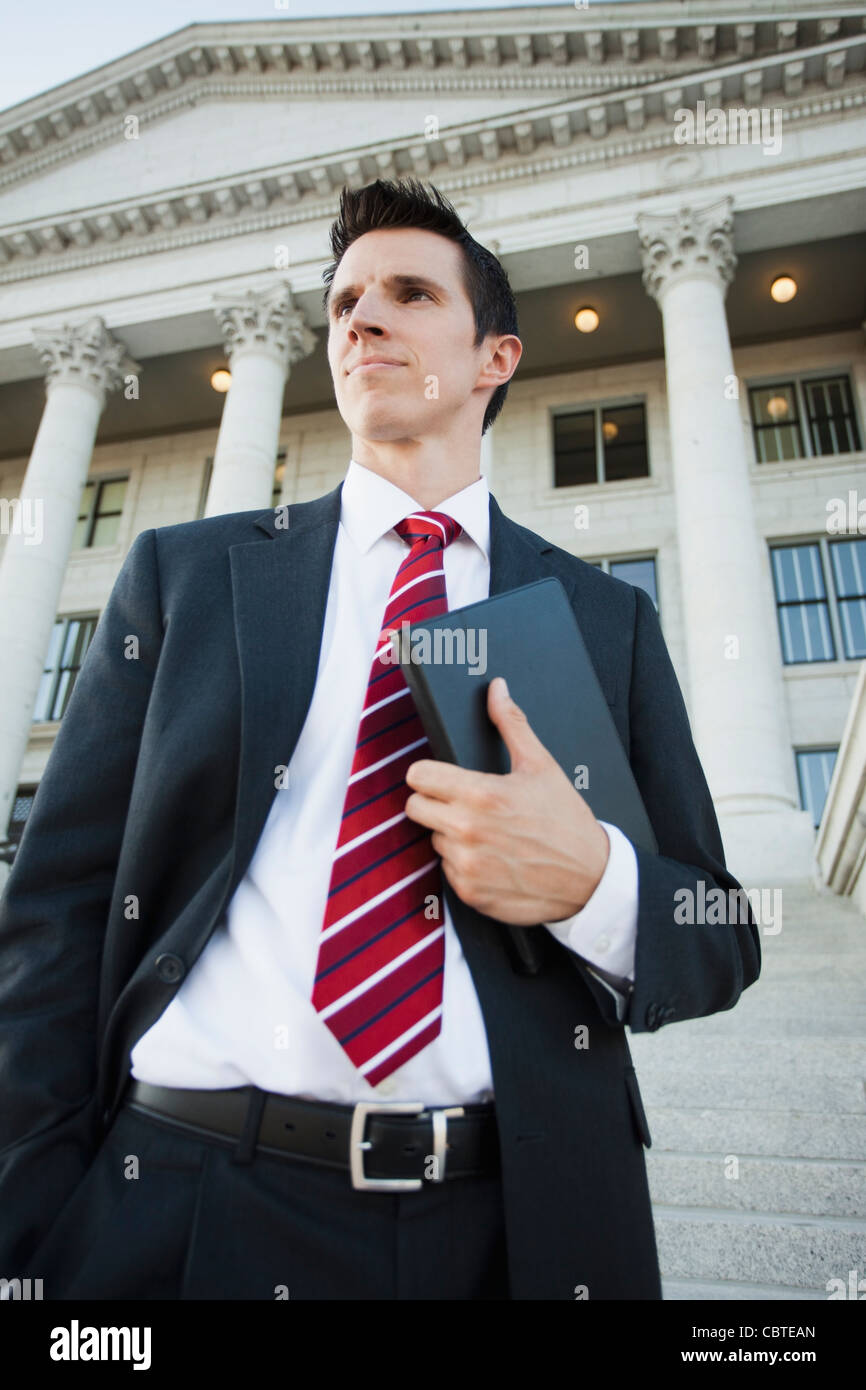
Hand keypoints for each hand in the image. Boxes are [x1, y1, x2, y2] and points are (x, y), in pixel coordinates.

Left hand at [404, 676, 609, 925]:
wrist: (590, 879)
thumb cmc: (567, 820)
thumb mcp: (542, 765)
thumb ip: (511, 724)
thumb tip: (496, 689)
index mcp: (480, 794)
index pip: (417, 776)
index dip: (430, 774)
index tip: (443, 778)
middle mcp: (467, 831)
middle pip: (414, 807)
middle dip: (434, 802)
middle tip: (464, 804)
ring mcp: (466, 865)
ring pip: (433, 838)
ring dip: (451, 835)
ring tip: (488, 833)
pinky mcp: (469, 892)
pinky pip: (447, 869)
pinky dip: (464, 864)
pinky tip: (492, 858)